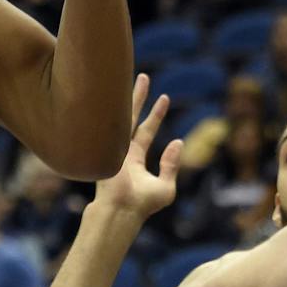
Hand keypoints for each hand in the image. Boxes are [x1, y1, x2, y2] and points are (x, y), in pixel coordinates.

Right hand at [93, 74, 182, 218]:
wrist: (123, 210)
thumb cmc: (143, 205)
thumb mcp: (165, 187)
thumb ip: (171, 165)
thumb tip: (178, 141)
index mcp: (134, 160)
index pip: (146, 131)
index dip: (156, 115)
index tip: (164, 98)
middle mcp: (122, 150)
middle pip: (132, 117)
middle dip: (138, 97)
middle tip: (144, 77)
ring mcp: (114, 146)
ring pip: (125, 115)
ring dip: (133, 96)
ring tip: (141, 76)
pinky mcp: (108, 146)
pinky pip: (116, 122)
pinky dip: (118, 107)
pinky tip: (118, 92)